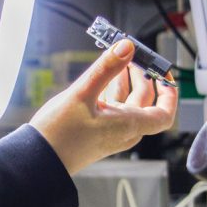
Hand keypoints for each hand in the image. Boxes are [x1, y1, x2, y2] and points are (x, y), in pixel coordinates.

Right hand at [29, 39, 177, 174]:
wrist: (37, 159)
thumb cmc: (59, 134)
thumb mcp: (82, 94)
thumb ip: (106, 69)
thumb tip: (127, 47)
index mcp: (128, 125)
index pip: (164, 114)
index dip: (169, 93)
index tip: (163, 72)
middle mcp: (124, 131)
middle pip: (145, 103)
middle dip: (143, 77)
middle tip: (134, 55)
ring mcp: (110, 133)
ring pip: (127, 104)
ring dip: (125, 81)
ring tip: (118, 60)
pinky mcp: (97, 132)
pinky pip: (113, 109)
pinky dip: (112, 91)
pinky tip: (102, 79)